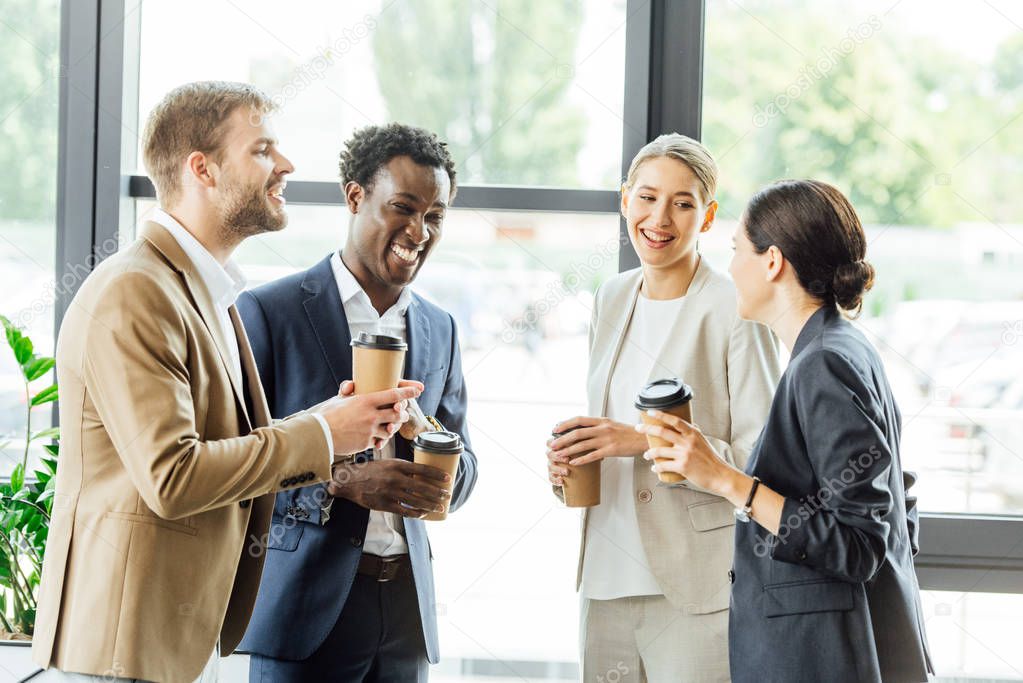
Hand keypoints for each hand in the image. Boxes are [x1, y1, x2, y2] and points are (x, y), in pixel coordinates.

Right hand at [312, 381, 423, 453]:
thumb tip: (351, 385)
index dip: (408, 391)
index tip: (418, 389)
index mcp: (365, 400)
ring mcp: (370, 430)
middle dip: (402, 414)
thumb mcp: (339, 400)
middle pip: (397, 414)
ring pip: (391, 430)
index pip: (393, 394)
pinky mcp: (366, 443)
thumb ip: (348, 393)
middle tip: (402, 413)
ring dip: (393, 428)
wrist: (318, 435)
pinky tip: (377, 438)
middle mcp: (371, 415)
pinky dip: (379, 439)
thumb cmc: (326, 415)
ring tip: (391, 427)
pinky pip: (379, 441)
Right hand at [327, 458, 450, 516]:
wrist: (350, 481)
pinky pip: (405, 511)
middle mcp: (395, 478)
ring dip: (430, 505)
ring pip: (416, 500)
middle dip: (437, 492)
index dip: (437, 475)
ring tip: (440, 507)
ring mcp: (390, 492)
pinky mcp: (385, 504)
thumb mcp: (388, 463)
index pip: (422, 469)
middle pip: (422, 487)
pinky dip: (416, 513)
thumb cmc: (372, 470)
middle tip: (447, 495)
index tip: (448, 478)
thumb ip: (404, 468)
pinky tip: (424, 514)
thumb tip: (423, 474)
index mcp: (397, 465)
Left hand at [546, 416, 647, 469]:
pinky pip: (593, 456)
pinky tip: (574, 463)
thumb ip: (598, 426)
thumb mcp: (611, 425)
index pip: (579, 420)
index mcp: (601, 421)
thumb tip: (583, 429)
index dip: (565, 424)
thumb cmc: (628, 434)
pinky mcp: (611, 450)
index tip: (555, 429)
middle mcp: (602, 428)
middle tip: (552, 445)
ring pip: (582, 445)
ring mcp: (606, 439)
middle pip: (577, 432)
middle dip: (562, 439)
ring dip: (568, 450)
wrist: (644, 439)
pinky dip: (582, 460)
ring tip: (559, 455)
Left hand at [635, 410, 736, 493]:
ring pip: (659, 450)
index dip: (661, 414)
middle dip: (647, 429)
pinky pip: (663, 466)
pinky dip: (657, 467)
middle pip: (662, 432)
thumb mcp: (704, 442)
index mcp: (693, 433)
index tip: (650, 412)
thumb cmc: (712, 460)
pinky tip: (654, 468)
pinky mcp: (682, 467)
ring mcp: (685, 454)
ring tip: (646, 455)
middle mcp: (688, 442)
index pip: (675, 420)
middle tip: (638, 428)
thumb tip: (691, 425)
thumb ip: (695, 434)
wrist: (720, 476)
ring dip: (649, 453)